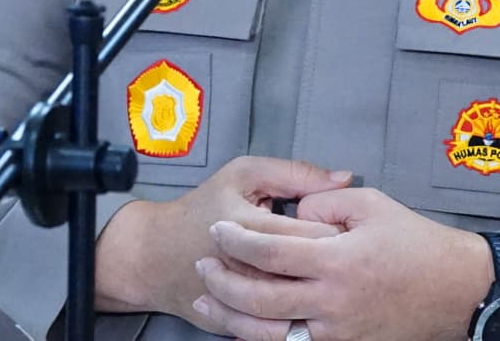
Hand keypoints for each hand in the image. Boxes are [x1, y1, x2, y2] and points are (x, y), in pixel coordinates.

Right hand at [94, 156, 350, 329]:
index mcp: (256, 228)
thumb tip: (344, 177)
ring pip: (308, 303)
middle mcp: (254, 271)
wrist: (155, 257)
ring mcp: (249, 304)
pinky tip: (306, 294)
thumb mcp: (244, 176)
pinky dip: (303, 311)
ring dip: (322, 288)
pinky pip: (288, 325)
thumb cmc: (203, 208)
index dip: (339, 229)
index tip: (341, 224)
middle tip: (340, 249)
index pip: (319, 234)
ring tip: (324, 271)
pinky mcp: (246, 325)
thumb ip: (295, 174)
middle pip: (318, 272)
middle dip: (337, 261)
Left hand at [191, 186, 493, 340]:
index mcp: (339, 259)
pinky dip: (264, 337)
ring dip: (234, 317)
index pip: (272, 252)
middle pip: (261, 298)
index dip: (238, 241)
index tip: (219, 231)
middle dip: (224, 282)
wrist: (458, 290)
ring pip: (271, 331)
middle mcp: (334, 300)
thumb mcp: (372, 205)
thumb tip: (293, 213)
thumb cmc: (417, 244)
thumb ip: (324, 203)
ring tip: (208, 300)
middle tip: (202, 265)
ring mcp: (339, 331)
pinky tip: (245, 326)